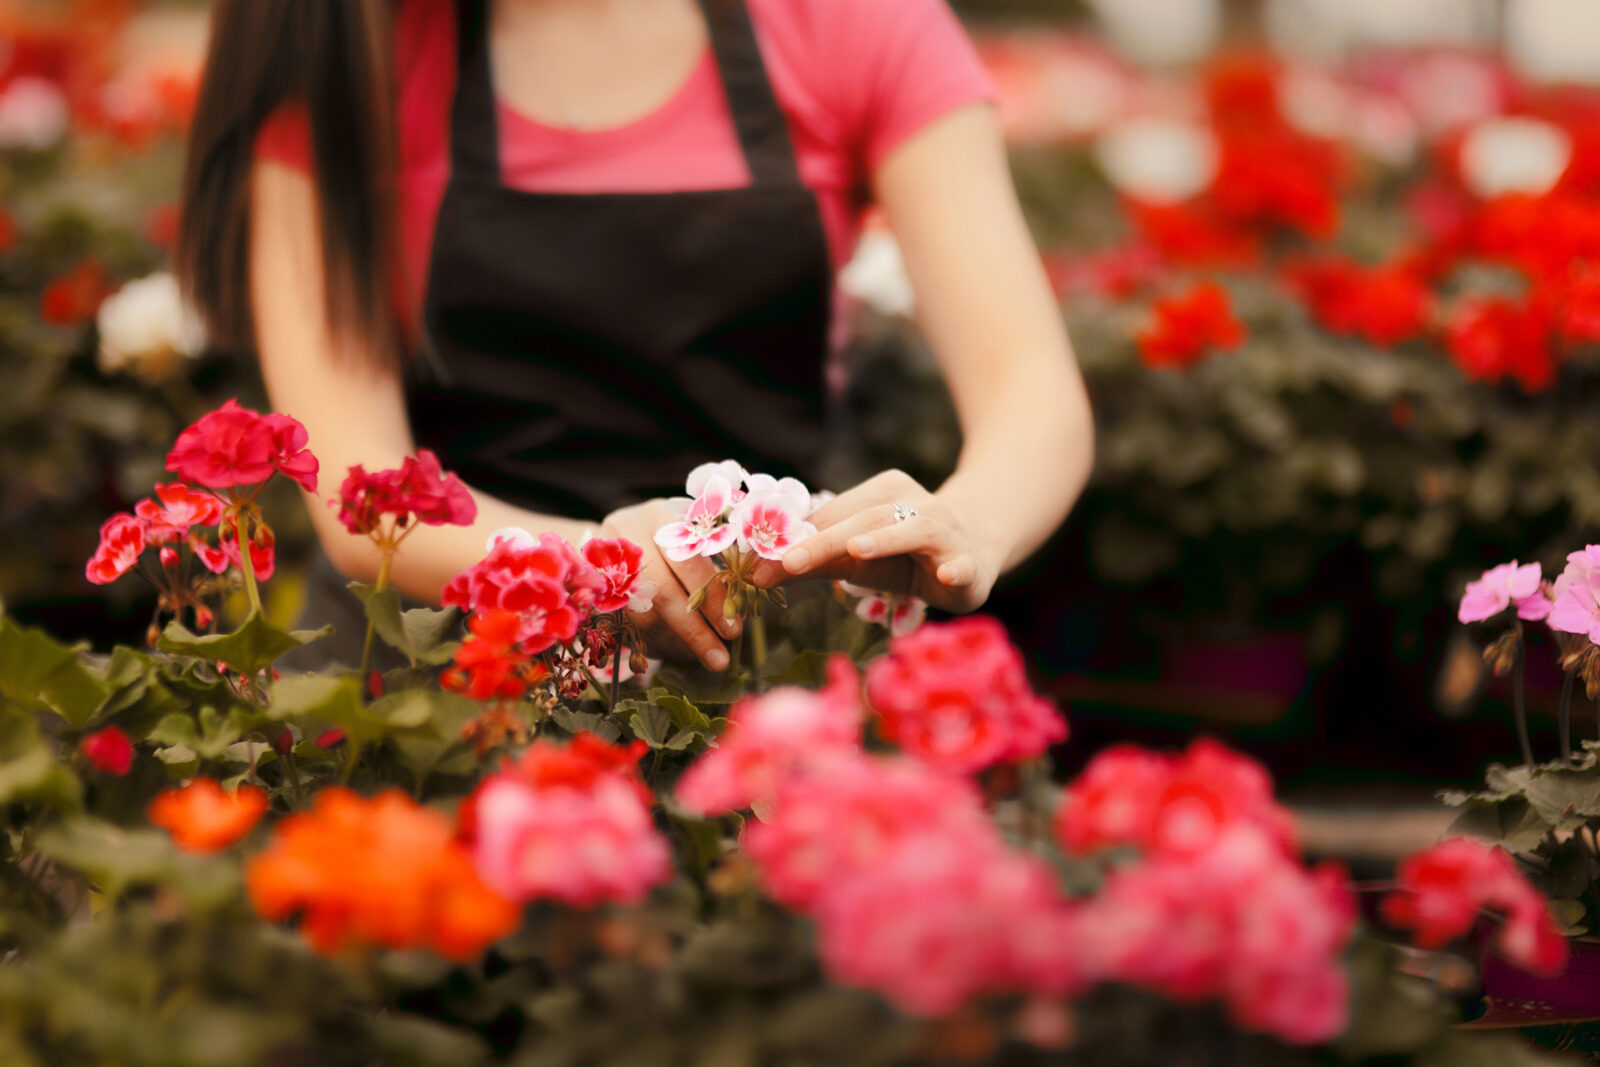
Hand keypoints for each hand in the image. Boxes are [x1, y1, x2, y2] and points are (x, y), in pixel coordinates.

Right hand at [600, 500, 740, 670]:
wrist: (609, 539)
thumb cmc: (667, 535)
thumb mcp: (691, 532)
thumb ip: (716, 557)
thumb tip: (746, 596)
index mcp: (658, 515)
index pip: (687, 560)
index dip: (711, 597)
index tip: (734, 628)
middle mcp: (627, 536)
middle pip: (661, 592)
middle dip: (695, 631)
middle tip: (720, 658)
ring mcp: (605, 565)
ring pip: (643, 616)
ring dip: (677, 644)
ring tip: (705, 658)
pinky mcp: (596, 591)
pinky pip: (629, 628)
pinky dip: (658, 645)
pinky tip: (681, 652)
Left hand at [753, 469, 1001, 611]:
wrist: (973, 551)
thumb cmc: (904, 555)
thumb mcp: (856, 559)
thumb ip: (813, 561)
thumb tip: (759, 572)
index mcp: (883, 493)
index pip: (834, 514)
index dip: (797, 537)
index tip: (759, 562)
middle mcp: (914, 503)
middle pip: (864, 519)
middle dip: (823, 542)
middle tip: (788, 563)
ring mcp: (945, 529)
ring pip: (913, 529)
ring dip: (886, 539)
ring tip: (857, 551)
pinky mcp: (968, 560)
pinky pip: (961, 561)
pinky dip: (955, 567)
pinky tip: (947, 575)